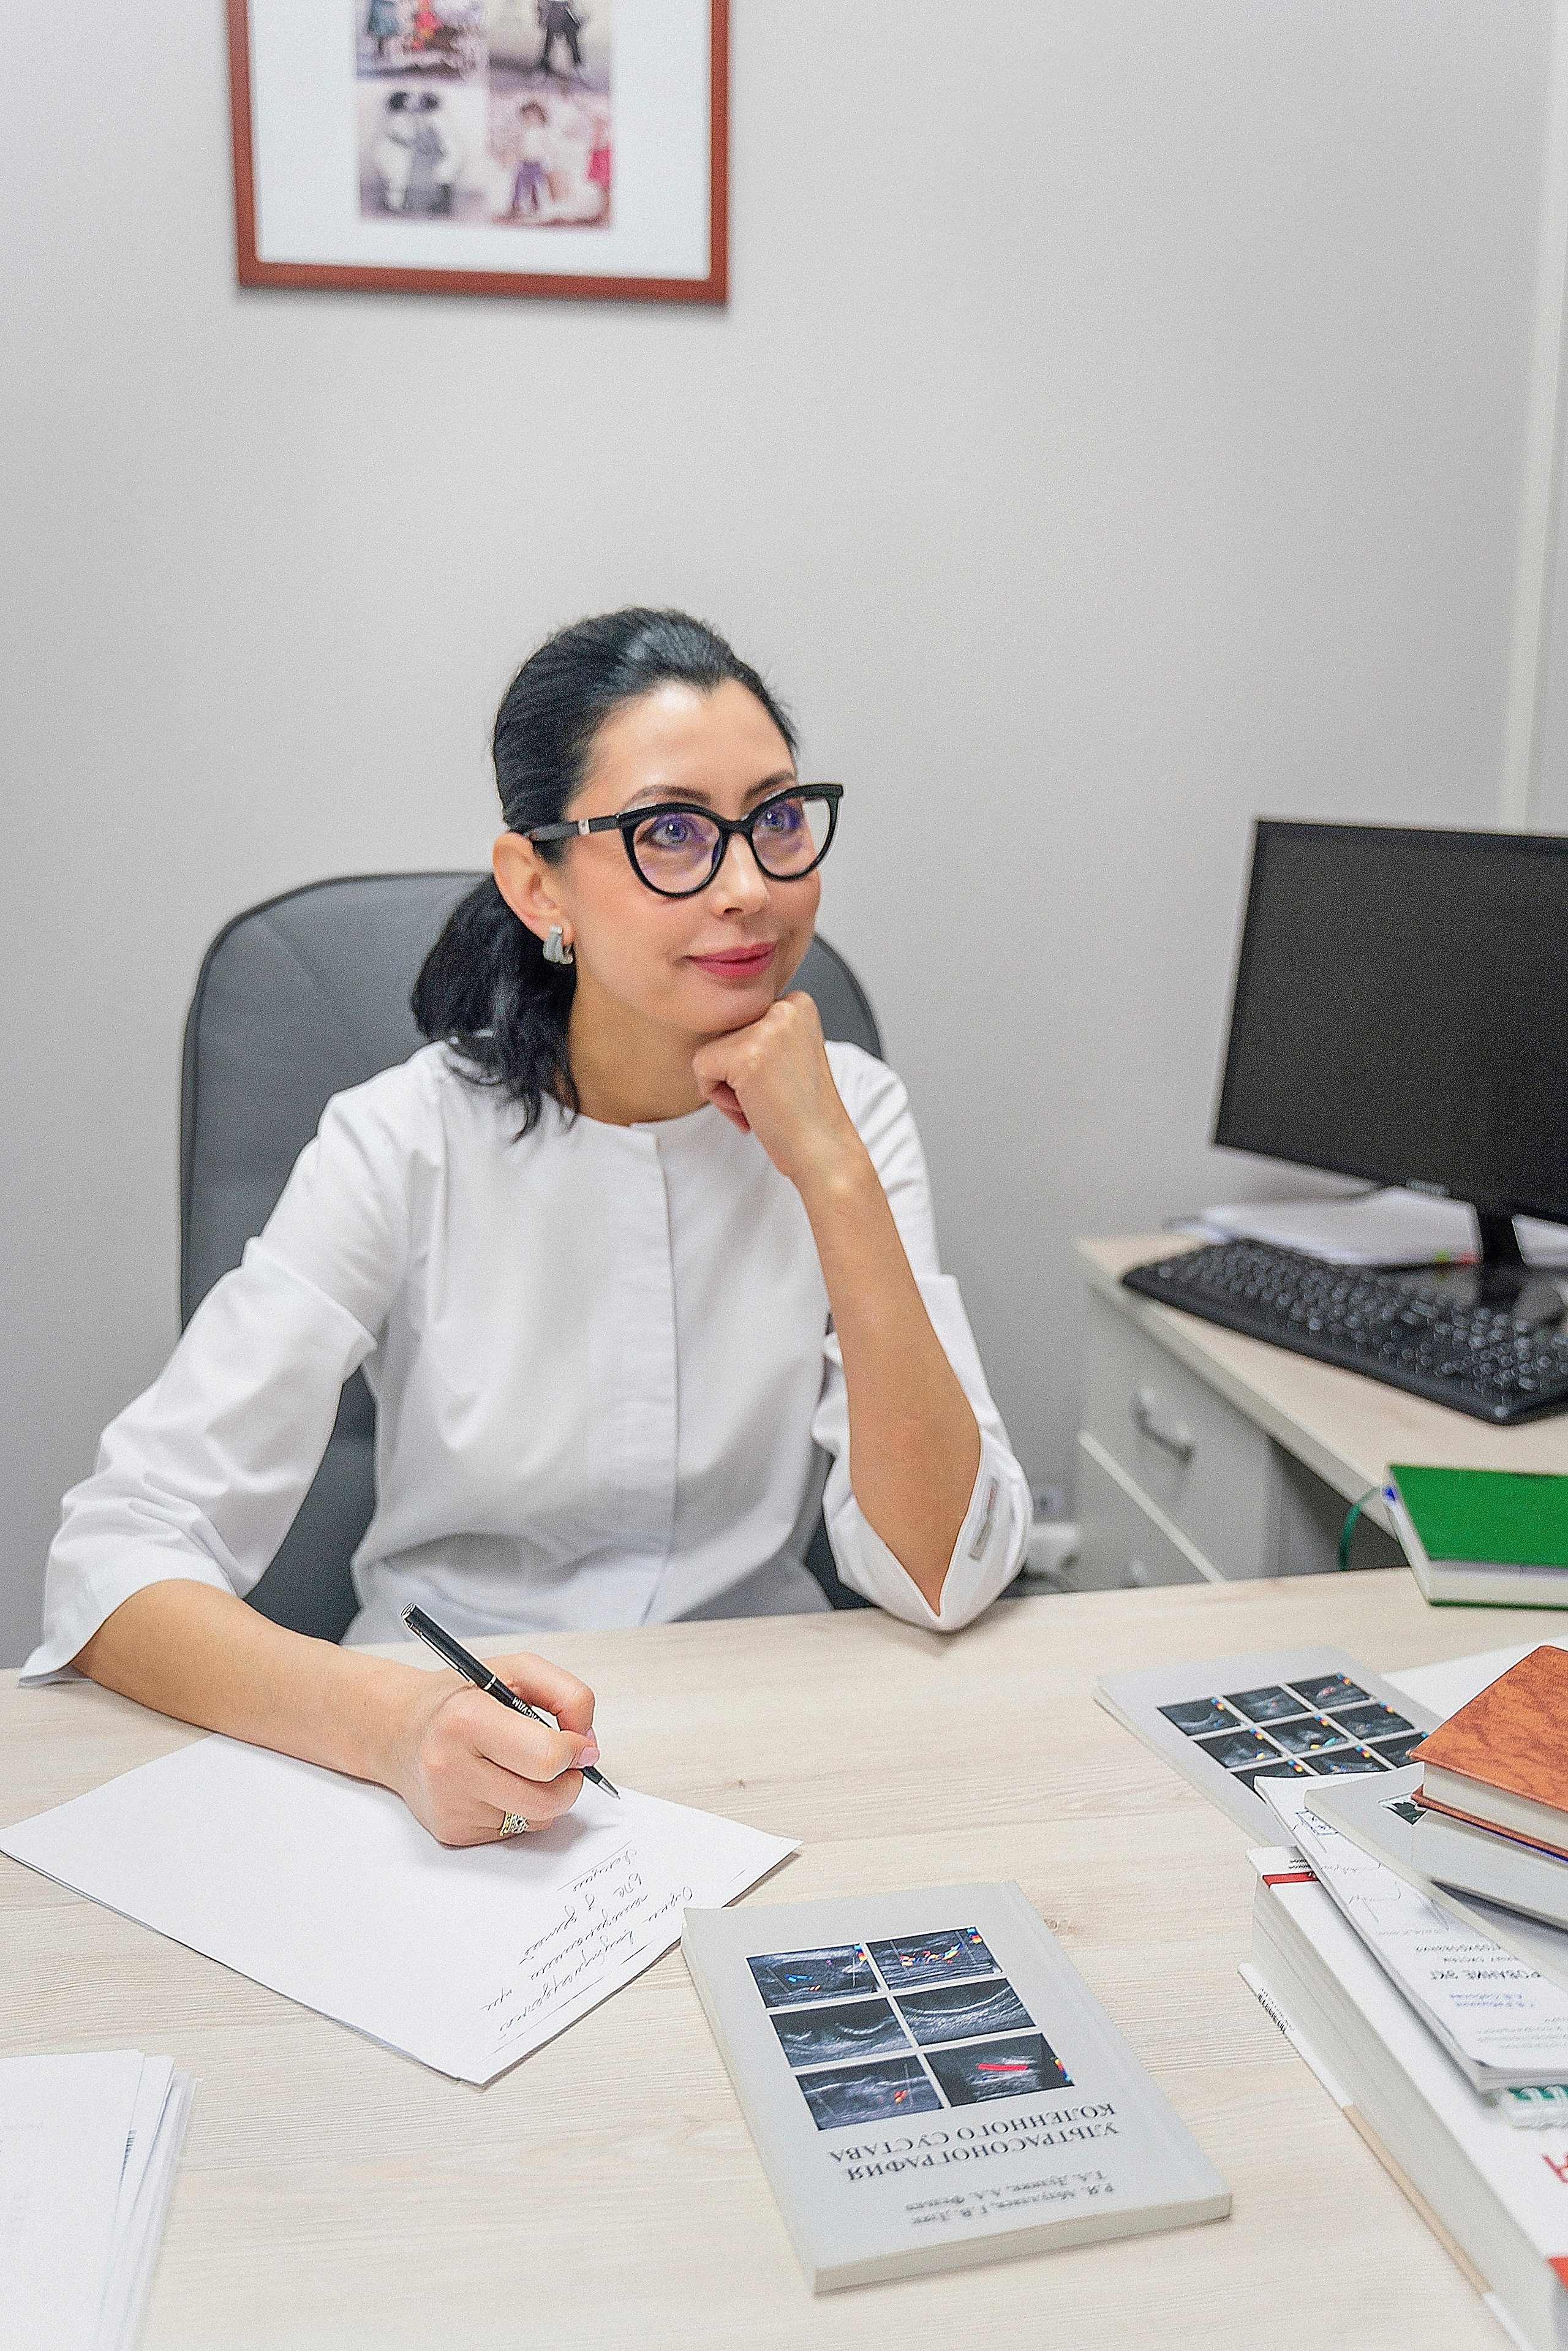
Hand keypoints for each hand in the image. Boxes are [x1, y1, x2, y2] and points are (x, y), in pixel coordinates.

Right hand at [385, 1651, 599, 1846]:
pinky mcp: (451, 1832)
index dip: (574, 1752)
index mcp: (466, 1719)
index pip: (545, 1757)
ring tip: (520, 1766)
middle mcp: (451, 1766)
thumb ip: (567, 1696)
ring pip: (536, 1819)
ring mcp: (450, 1806)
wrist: (400, 1730)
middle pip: (546, 1799)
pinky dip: (519, 1809)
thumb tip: (588, 1745)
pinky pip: (515, 1831)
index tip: (579, 1744)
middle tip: (562, 1761)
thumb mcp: (517, 1670)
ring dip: (544, 1795)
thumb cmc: (460, 1698)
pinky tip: (496, 1783)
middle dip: (568, 1781)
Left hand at [690, 992, 863, 1190]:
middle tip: (769, 1097)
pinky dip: (717, 1097)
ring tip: (762, 1103)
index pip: (740, 1022)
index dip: (749, 1060)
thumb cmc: (804, 1113)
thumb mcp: (790, 1054)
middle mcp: (785, 1007)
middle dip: (735, 1073)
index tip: (777, 1082)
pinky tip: (752, 1108)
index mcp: (798, 1004)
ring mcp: (766, 1029)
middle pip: (724, 1034)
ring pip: (710, 1051)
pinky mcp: (745, 1054)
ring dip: (727, 1087)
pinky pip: (701, 1068)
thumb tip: (719, 1027)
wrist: (823, 1149)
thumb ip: (762, 1033)